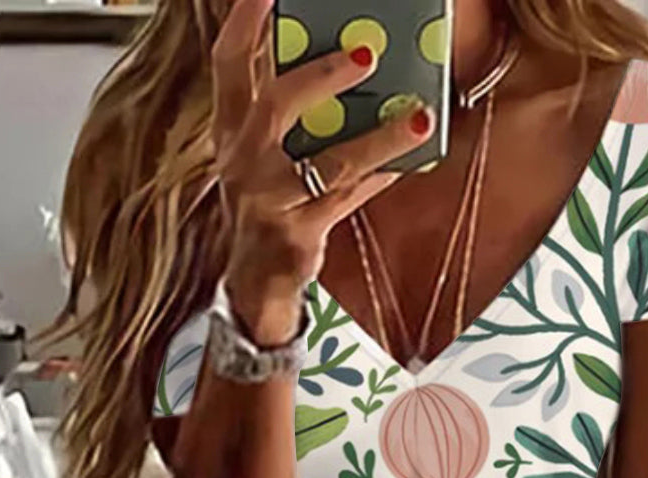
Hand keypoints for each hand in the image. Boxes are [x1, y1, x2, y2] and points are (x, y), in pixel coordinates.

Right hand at [210, 0, 434, 342]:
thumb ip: (293, 108)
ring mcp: (268, 200)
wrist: (254, 281)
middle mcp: (242, 160)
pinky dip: (381, 176)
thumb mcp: (266, 151)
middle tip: (368, 51)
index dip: (244, 21)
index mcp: (231, 128)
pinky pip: (348, 199)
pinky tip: (412, 157)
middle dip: (322, 74)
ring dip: (377, 138)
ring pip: (328, 163)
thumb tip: (354, 56)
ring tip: (418, 116)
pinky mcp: (296, 235)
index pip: (229, 64)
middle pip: (276, 106)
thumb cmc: (270, 200)